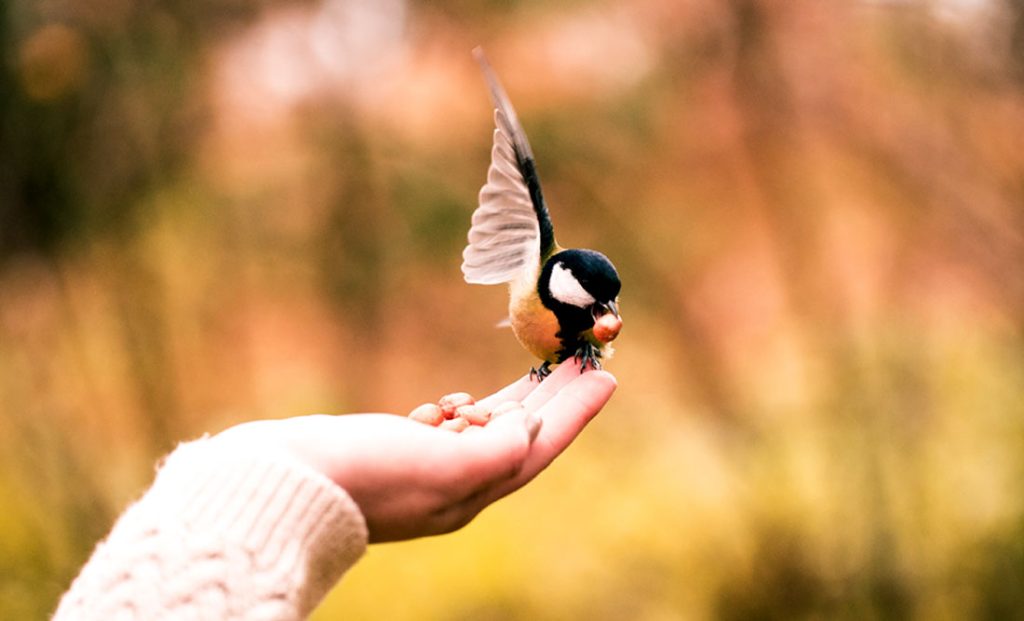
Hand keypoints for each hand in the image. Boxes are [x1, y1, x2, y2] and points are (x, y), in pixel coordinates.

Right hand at [214, 359, 616, 541]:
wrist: (282, 480)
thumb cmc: (359, 474)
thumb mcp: (435, 468)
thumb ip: (491, 454)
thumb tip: (528, 436)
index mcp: (470, 490)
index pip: (538, 447)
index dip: (575, 412)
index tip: (607, 375)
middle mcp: (454, 483)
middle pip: (520, 435)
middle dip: (555, 398)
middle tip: (583, 359)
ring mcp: (424, 468)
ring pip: (485, 430)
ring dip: (514, 399)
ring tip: (540, 369)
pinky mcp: (396, 452)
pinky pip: (445, 430)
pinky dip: (460, 410)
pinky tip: (459, 400)